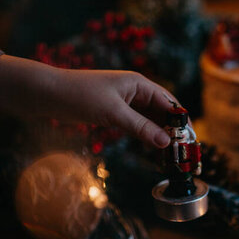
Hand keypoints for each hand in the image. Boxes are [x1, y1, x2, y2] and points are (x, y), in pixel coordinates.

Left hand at [0, 55, 176, 147]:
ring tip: (170, 154)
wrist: (48, 94)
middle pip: (162, 111)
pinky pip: (137, 124)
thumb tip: (165, 142)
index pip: (169, 102)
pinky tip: (152, 148)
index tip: (190, 141)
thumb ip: (141, 127)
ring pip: (150, 119)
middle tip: (182, 152)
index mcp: (139, 84)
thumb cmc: (80, 96)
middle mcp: (135, 91)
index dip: (181, 121)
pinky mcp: (114, 112)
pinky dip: (146, 135)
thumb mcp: (114, 113)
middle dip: (173, 130)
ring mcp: (124, 102)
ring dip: (160, 135)